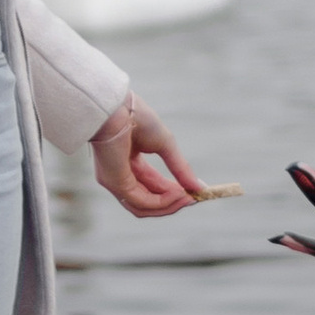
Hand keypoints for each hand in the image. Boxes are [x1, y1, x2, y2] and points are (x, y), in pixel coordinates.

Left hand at [90, 93, 203, 217]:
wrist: (119, 108)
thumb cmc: (137, 117)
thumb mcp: (166, 144)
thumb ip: (180, 167)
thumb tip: (198, 187)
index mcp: (129, 162)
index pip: (152, 185)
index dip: (173, 192)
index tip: (193, 193)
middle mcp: (120, 175)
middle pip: (148, 200)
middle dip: (172, 202)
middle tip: (193, 199)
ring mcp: (116, 182)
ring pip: (144, 207)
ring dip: (169, 205)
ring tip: (187, 197)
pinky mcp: (116, 183)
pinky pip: (141, 202)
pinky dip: (161, 202)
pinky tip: (177, 193)